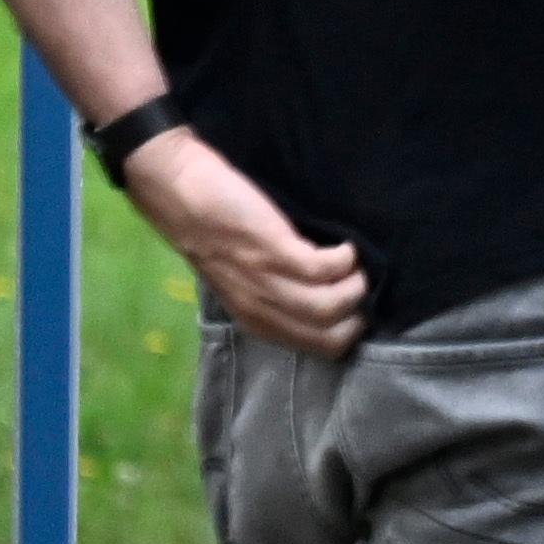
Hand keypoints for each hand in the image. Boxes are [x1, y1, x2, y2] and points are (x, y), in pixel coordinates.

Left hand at [117, 127, 372, 356]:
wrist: (181, 194)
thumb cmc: (214, 233)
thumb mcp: (243, 282)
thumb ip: (277, 297)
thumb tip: (326, 299)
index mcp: (258, 322)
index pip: (323, 349)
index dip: (350, 331)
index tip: (359, 306)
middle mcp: (264, 310)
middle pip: (333, 335)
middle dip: (360, 312)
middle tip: (362, 283)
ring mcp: (268, 282)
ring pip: (333, 304)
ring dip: (356, 283)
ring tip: (356, 263)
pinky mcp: (274, 251)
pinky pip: (327, 267)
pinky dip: (346, 256)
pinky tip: (344, 243)